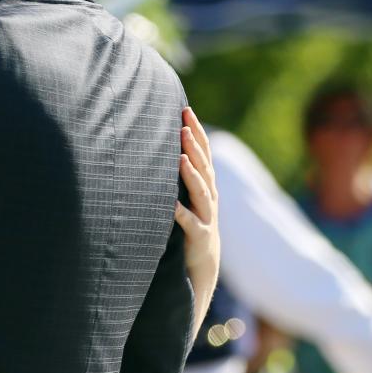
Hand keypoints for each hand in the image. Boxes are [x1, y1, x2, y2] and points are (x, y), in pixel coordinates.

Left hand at [176, 106, 219, 287]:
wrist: (204, 263)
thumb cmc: (190, 223)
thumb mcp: (188, 195)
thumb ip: (180, 172)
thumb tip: (162, 143)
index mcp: (206, 184)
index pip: (203, 152)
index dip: (197, 131)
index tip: (185, 110)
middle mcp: (209, 196)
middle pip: (204, 167)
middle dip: (194, 146)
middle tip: (183, 126)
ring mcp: (206, 215)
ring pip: (200, 191)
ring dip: (190, 174)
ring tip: (179, 157)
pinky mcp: (199, 236)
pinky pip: (190, 223)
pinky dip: (180, 213)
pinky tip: (170, 204)